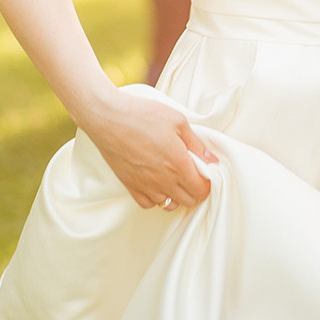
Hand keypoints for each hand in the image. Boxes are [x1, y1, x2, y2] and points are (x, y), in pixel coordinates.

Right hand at [81, 88, 217, 209]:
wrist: (108, 118)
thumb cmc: (142, 115)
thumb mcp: (178, 121)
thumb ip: (197, 144)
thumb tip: (212, 160)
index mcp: (178, 164)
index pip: (201, 190)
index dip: (207, 183)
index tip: (205, 172)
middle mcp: (162, 180)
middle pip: (188, 200)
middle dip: (195, 190)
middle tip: (192, 174)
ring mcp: (145, 185)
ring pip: (169, 204)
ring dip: (176, 195)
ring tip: (174, 178)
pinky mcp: (129, 185)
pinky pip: (148, 204)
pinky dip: (156, 198)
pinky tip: (156, 183)